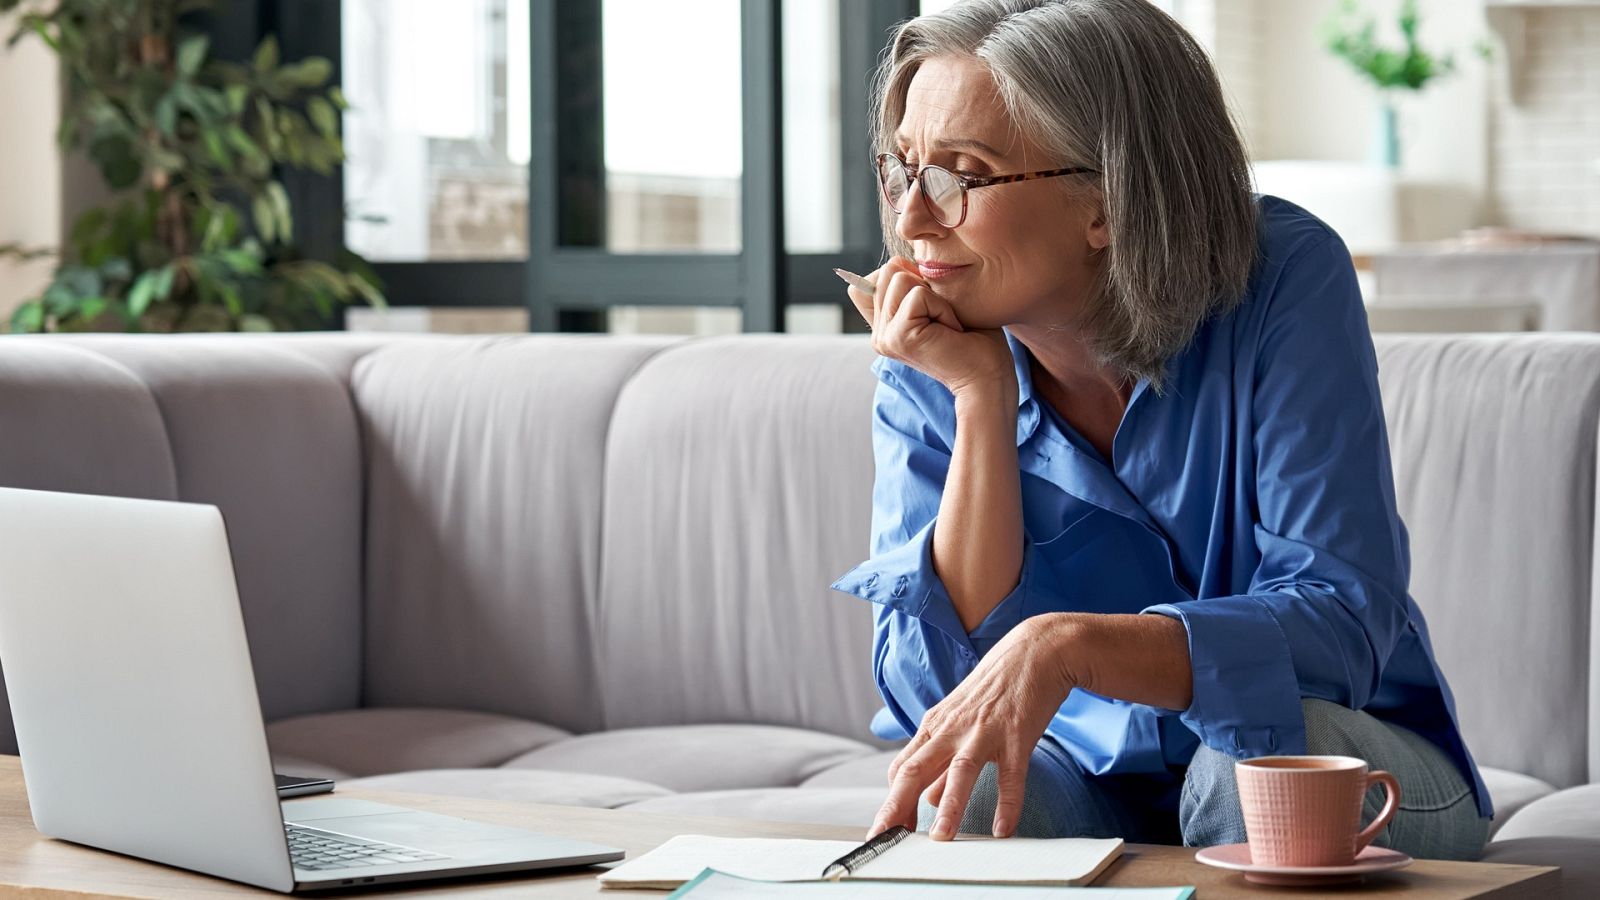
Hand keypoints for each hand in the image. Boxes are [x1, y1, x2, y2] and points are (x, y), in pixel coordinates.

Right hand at [842, 257, 1013, 397]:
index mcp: (884, 328)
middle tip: (943, 318)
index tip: (932, 309)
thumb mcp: (937, 304)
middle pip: (888, 271)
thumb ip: (911, 286)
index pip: (870, 280)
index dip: (905, 278)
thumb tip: (898, 262)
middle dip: (924, 285)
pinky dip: (942, 307)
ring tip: (947, 325)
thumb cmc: (973, 340)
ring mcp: (885, 337)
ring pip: (900, 277)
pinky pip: (918, 294)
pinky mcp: (898, 336)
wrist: (988, 377)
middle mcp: (879, 334)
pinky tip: (951, 331)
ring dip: (935, 296)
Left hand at [869, 614, 1078, 840]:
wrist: (1034, 651)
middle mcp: (952, 729)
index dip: (891, 802)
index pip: (902, 768)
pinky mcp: (1017, 734)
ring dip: (948, 806)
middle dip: (897, 807)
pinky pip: (1011, 775)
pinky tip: (1003, 830)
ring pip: (959, 771)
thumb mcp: (960, 721)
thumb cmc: (994, 689)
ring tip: (941, 838)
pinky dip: (1007, 804)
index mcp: (935, 726)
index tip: (886, 831)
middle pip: (915, 770)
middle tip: (885, 839)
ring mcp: (984, 731)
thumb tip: (926, 798)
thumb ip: (941, 761)